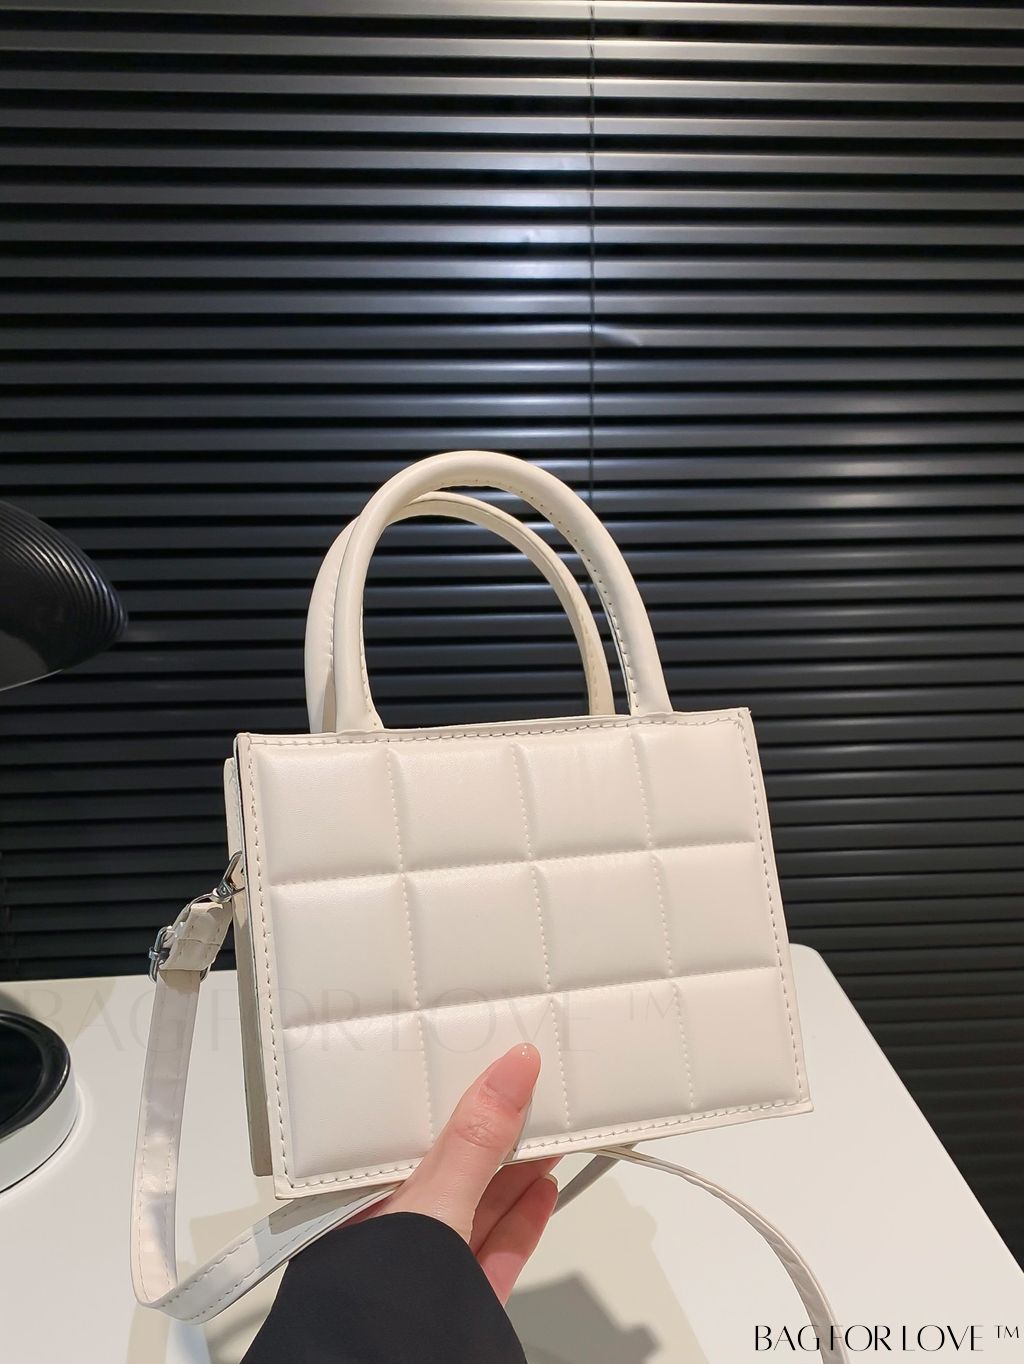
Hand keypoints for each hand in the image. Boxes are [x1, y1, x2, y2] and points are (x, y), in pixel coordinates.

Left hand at [361, 1043, 557, 1303]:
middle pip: (457, 1165)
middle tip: (535, 1091)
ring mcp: (429, 1264)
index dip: (460, 1096)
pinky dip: (525, 1215)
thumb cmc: (379, 1297)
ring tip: (550, 1131)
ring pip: (482, 1203)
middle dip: (498, 1130)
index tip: (499, 1067)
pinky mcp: (461, 1298)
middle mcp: (396, 1226)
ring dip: (520, 1168)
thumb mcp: (434, 1197)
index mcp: (369, 1193)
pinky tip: (545, 1188)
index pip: (418, 1129)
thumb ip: (476, 1137)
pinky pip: (497, 1246)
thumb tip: (511, 1069)